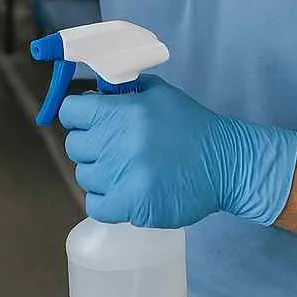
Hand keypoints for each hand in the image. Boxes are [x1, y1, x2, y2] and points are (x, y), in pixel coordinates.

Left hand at [59, 75, 296, 228]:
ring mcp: (123, 176)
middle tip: (113, 147)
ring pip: (84, 176)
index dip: (78, 115)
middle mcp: (118, 142)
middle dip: (90, 144)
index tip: (88, 121)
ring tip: (127, 170)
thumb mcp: (159, 93)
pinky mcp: (131, 205)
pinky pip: (94, 205)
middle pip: (75, 145)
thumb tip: (92, 95)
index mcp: (123, 111)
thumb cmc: (192, 127)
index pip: (71, 112)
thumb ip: (123, 90)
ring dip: (100, 174)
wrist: (225, 164)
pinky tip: (123, 191)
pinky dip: (105, 200)